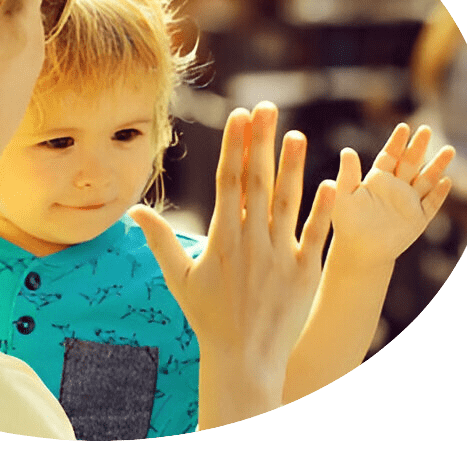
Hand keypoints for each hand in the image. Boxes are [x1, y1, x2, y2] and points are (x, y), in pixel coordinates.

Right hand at [130, 102, 334, 395]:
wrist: (243, 360)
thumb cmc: (207, 317)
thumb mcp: (178, 277)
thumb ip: (159, 239)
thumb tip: (134, 211)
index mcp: (221, 238)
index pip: (228, 181)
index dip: (234, 146)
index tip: (238, 115)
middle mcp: (251, 241)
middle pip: (257, 183)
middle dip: (259, 142)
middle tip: (265, 107)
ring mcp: (280, 255)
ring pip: (288, 202)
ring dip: (292, 167)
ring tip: (294, 135)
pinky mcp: (305, 271)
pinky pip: (317, 234)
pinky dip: (325, 209)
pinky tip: (333, 182)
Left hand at [332, 123, 454, 269]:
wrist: (359, 250)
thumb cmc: (347, 222)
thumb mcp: (344, 195)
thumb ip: (347, 174)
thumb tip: (346, 150)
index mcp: (378, 178)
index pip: (390, 155)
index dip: (396, 142)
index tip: (403, 127)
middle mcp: (396, 187)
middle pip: (410, 162)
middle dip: (418, 147)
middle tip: (425, 129)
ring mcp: (409, 201)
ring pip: (426, 180)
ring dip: (437, 166)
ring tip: (448, 150)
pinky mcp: (418, 219)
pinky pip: (431, 204)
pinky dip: (439, 194)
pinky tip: (446, 181)